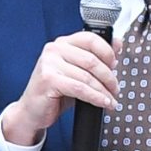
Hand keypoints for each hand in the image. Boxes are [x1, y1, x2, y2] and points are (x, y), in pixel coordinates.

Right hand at [2, 31, 118, 145]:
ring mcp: (49, 63)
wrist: (32, 111)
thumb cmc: (55, 92)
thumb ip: (96, 57)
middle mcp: (54, 49)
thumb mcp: (78, 72)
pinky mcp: (48, 79)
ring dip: (103, 91)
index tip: (115, 66)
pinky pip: (80, 88)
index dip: (107, 52)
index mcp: (63, 43)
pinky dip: (95, 97)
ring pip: (87, 77)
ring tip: (110, 100)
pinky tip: (103, 103)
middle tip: (115, 89)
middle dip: (108, 77)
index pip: (91, 38)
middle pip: (91, 60)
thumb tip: (118, 44)